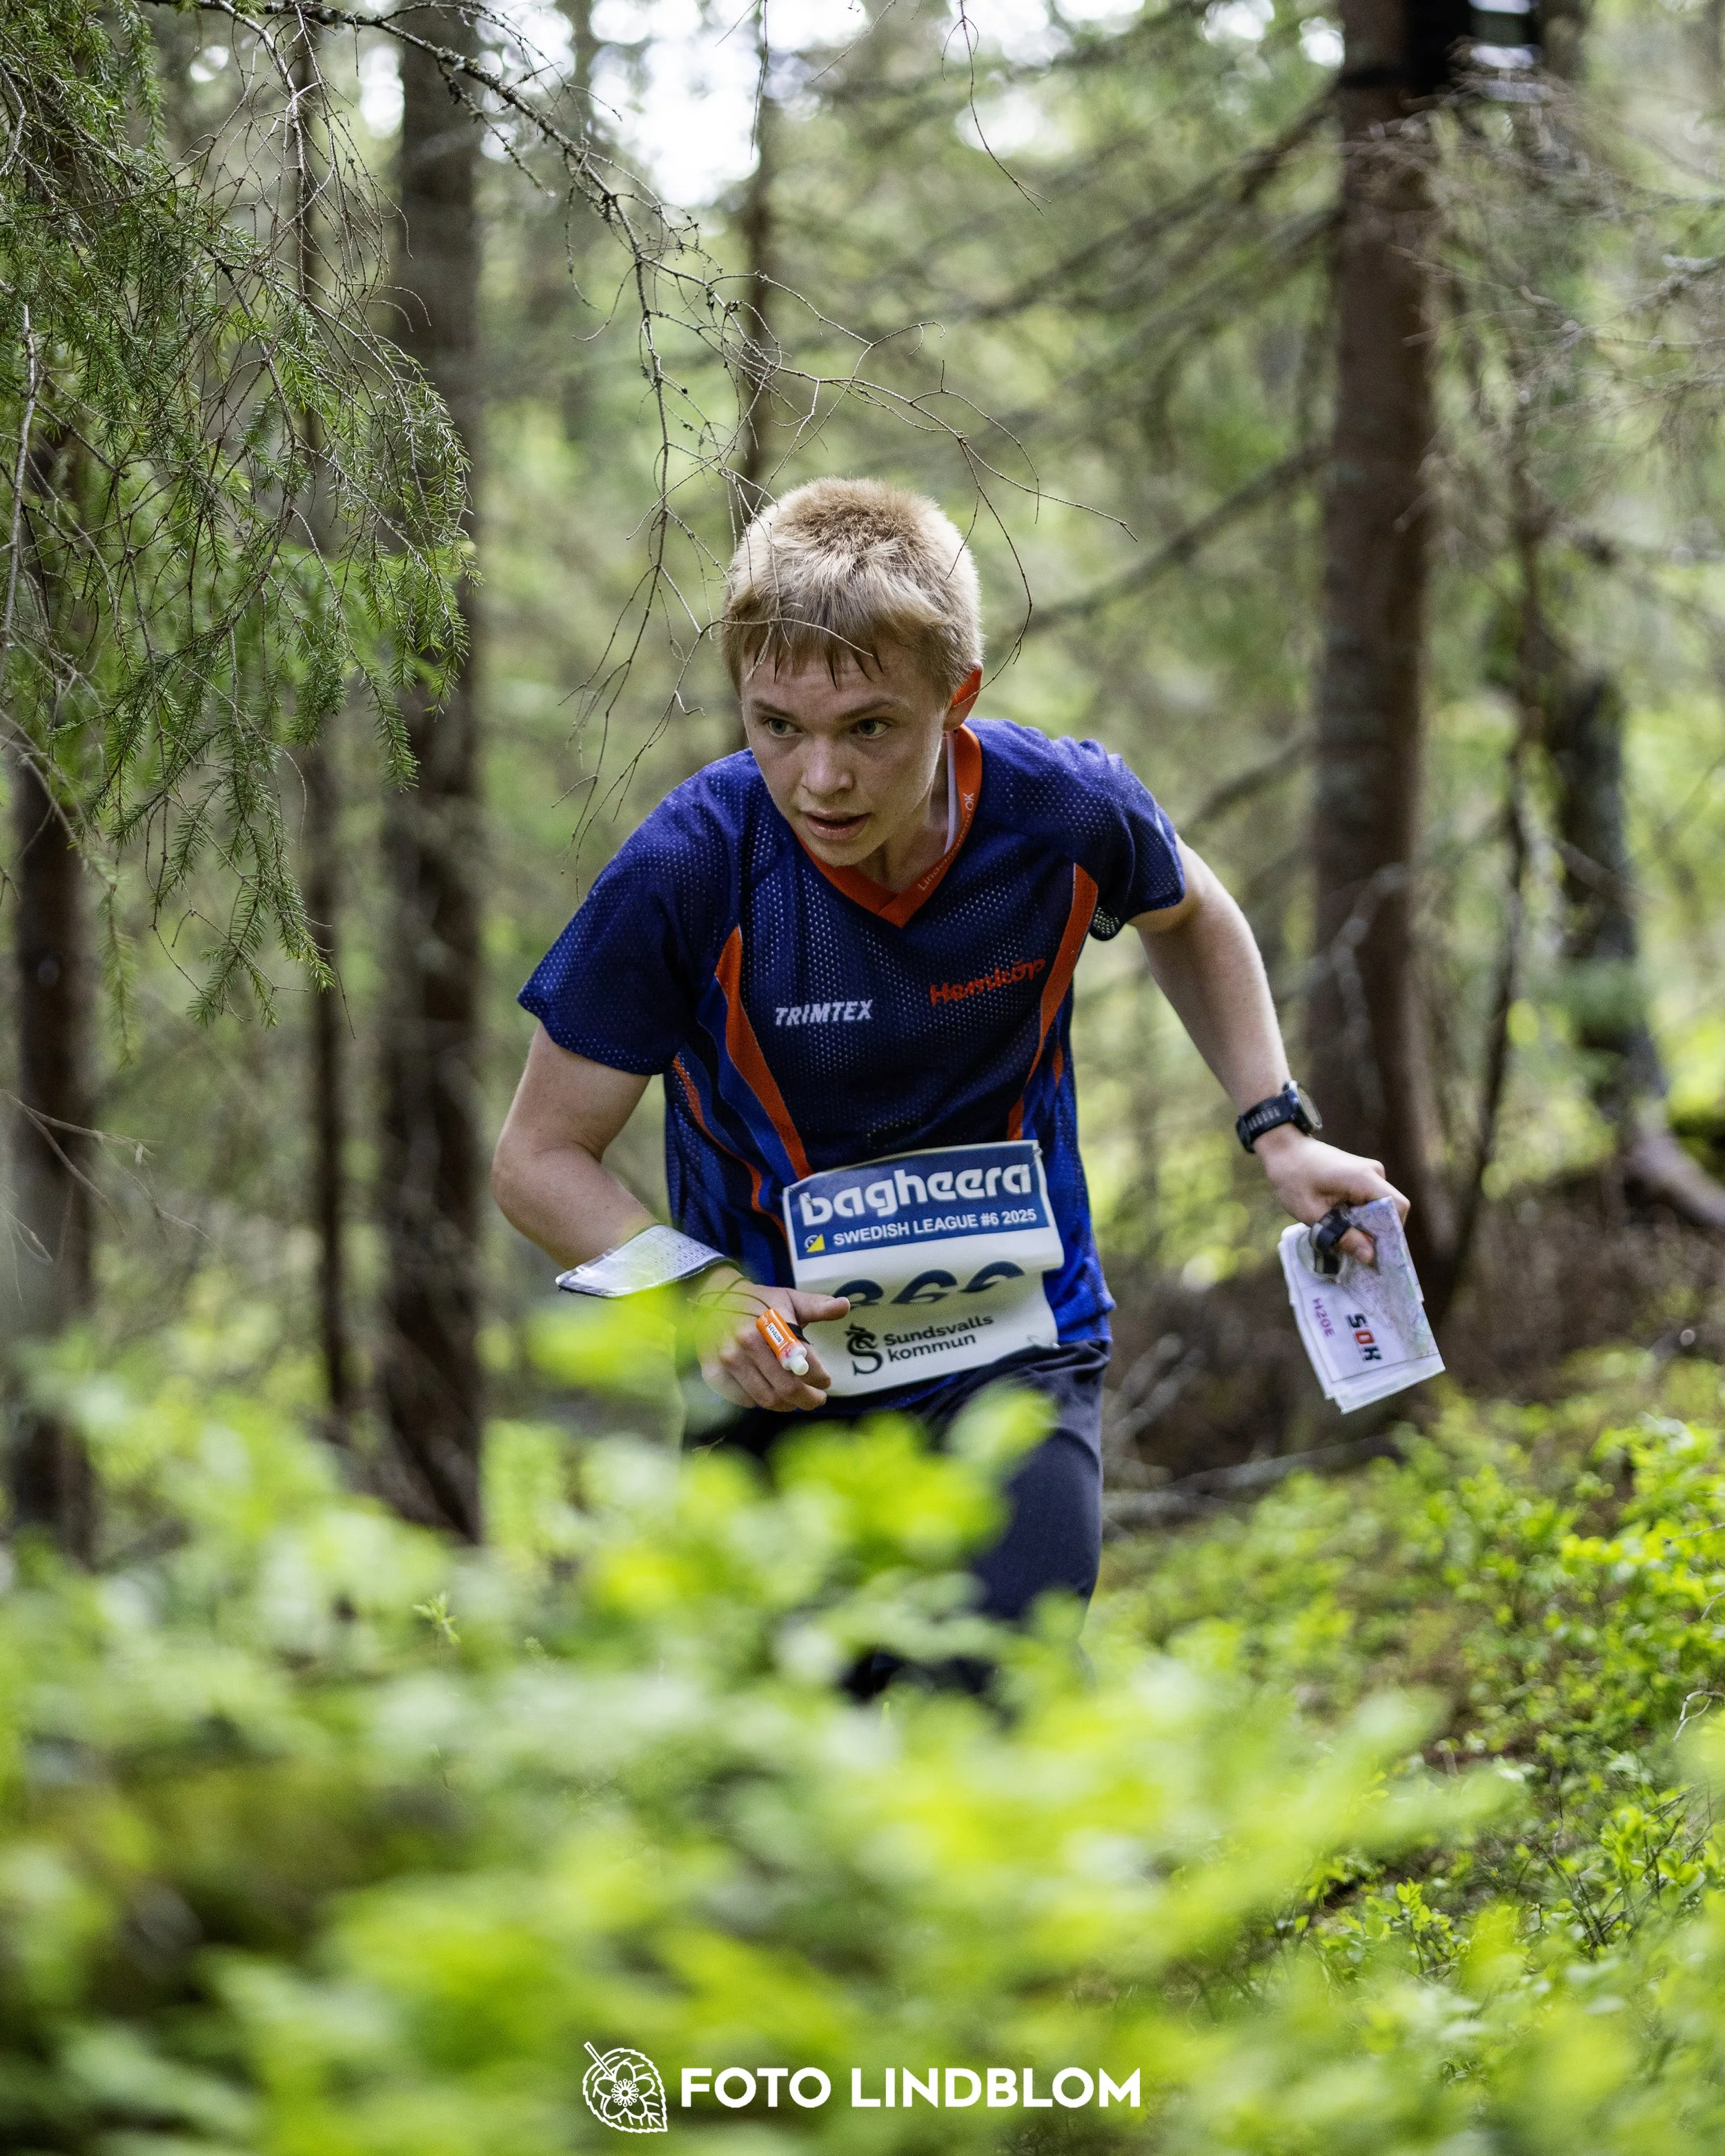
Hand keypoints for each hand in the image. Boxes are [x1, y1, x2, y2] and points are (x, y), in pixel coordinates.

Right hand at [692, 1267, 851, 1411]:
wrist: (715, 1295)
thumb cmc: (760, 1301)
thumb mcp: (789, 1298)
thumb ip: (817, 1306)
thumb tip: (845, 1305)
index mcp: (771, 1324)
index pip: (804, 1363)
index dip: (820, 1378)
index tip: (826, 1381)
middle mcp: (748, 1342)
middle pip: (787, 1388)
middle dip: (808, 1399)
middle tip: (817, 1399)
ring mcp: (728, 1359)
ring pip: (766, 1399)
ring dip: (786, 1404)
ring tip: (795, 1399)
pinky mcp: (712, 1371)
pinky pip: (742, 1399)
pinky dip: (758, 1401)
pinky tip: (767, 1392)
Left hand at [1252, 1125, 1407, 1264]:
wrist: (1283, 1148)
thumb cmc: (1293, 1178)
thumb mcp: (1312, 1214)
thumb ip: (1343, 1235)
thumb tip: (1370, 1257)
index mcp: (1365, 1179)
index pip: (1397, 1207)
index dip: (1392, 1232)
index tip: (1377, 1253)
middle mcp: (1374, 1172)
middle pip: (1390, 1209)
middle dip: (1377, 1233)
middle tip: (1357, 1253)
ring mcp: (1369, 1172)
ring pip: (1379, 1207)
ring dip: (1366, 1224)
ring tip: (1344, 1237)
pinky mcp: (1362, 1174)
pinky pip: (1370, 1200)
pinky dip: (1360, 1214)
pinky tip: (1341, 1223)